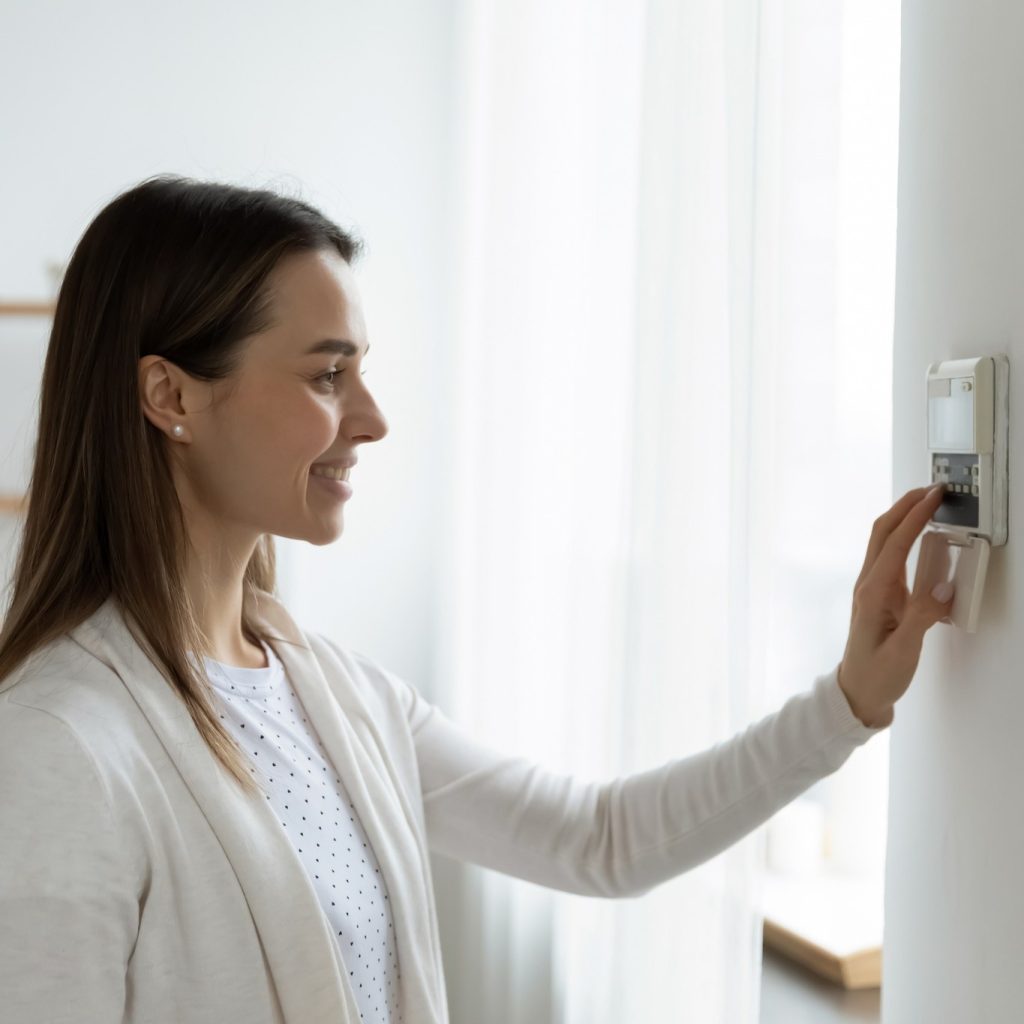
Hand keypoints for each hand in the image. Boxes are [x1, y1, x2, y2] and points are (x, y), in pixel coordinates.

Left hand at [837, 484, 954, 728]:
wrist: (857, 692)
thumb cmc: (876, 674)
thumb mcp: (903, 650)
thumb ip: (922, 617)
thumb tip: (943, 587)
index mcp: (872, 593)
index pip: (894, 544)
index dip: (914, 516)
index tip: (933, 496)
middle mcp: (868, 585)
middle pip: (882, 532)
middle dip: (905, 505)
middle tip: (932, 488)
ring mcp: (871, 588)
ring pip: (884, 541)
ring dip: (904, 517)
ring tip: (928, 502)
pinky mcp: (879, 594)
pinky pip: (891, 556)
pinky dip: (905, 537)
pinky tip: (920, 535)